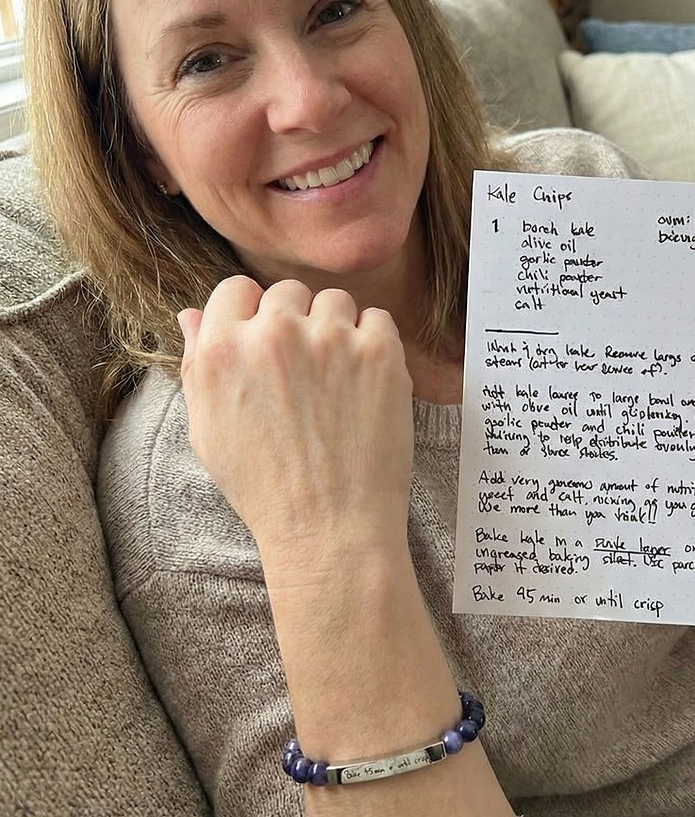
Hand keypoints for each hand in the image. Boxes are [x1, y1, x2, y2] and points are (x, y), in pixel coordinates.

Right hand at [177, 276, 414, 573]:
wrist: (329, 528)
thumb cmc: (265, 487)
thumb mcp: (207, 429)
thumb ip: (198, 363)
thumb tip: (194, 315)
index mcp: (222, 349)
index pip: (235, 288)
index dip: (252, 313)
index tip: (267, 340)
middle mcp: (273, 334)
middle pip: (288, 291)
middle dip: (296, 321)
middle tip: (307, 370)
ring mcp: (329, 339)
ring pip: (335, 301)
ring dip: (337, 329)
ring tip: (338, 380)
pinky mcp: (378, 351)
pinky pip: (378, 320)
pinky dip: (375, 345)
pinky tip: (365, 384)